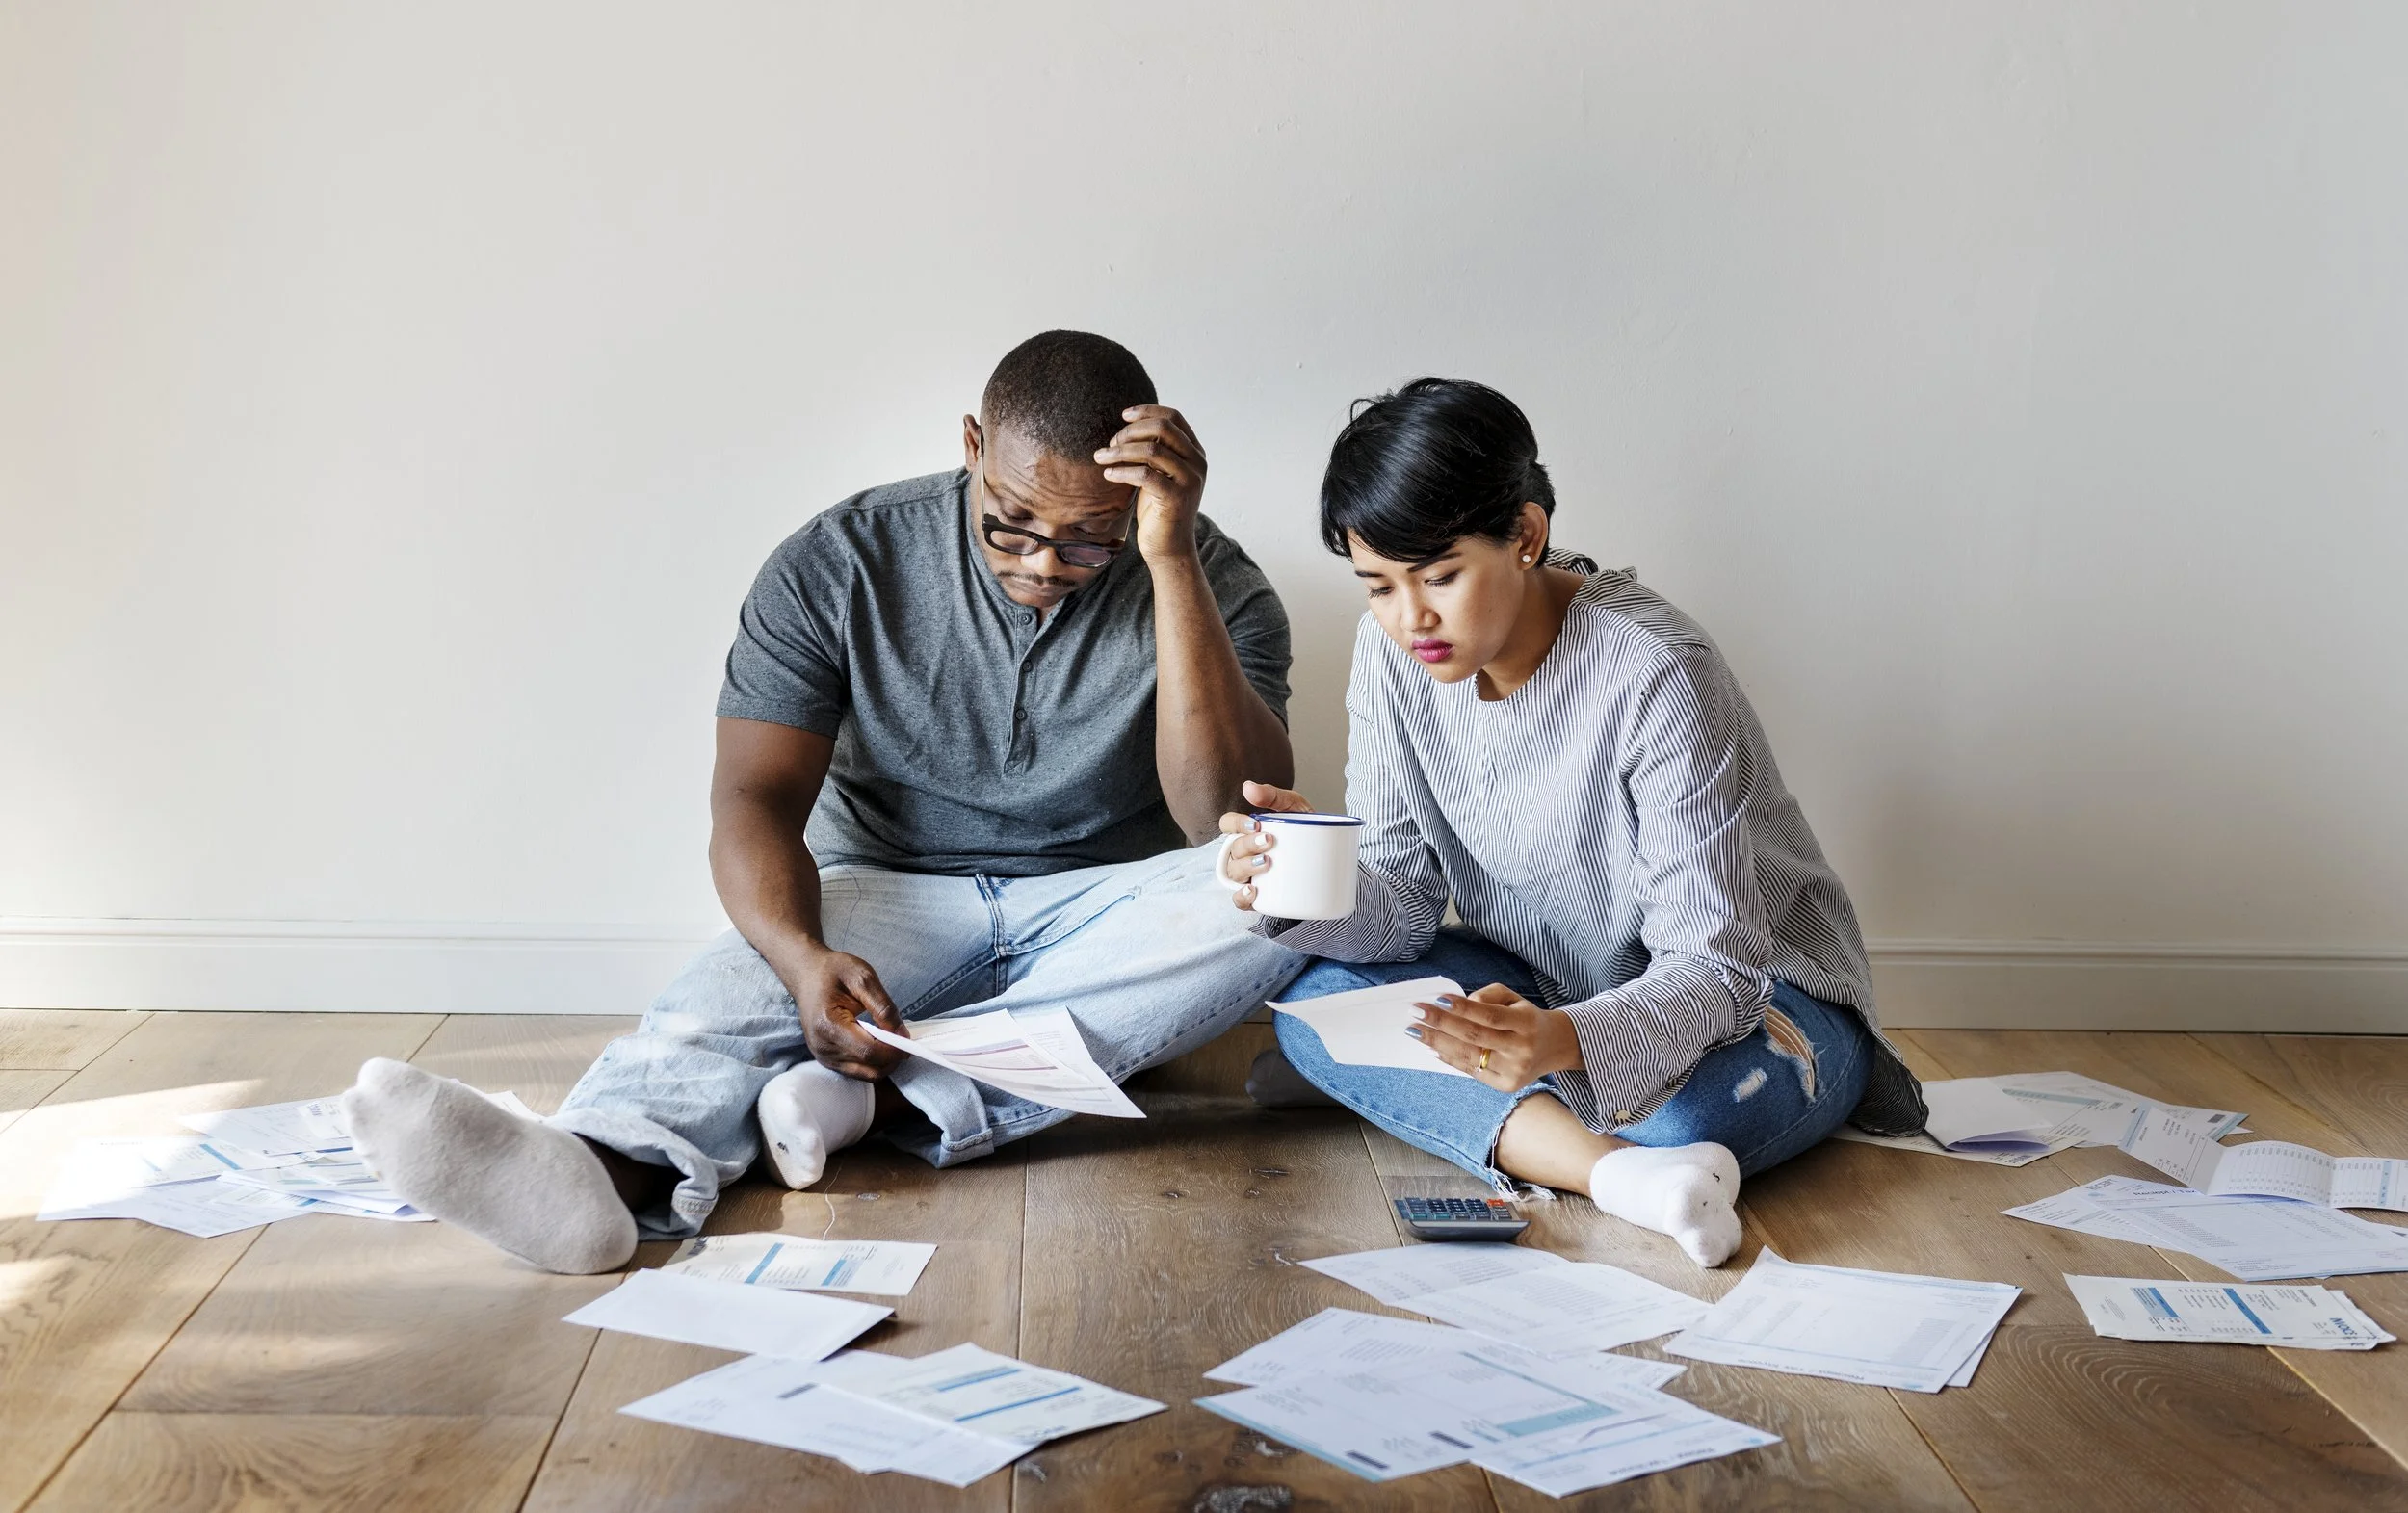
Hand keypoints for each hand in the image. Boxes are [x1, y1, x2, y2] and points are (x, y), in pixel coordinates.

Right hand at [781, 946, 905, 1079]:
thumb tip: (902, 1035)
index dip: (893, 1051)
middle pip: (867, 1067)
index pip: (868, 1051)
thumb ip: (884, 1007)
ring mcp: (823, 1056)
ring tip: (892, 1042)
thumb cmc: (833, 971)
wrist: (806, 974)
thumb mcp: (863, 978)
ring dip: (884, 1063)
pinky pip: (856, 1071)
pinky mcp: (826, 1059)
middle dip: (892, 1059)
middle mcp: (822, 1046)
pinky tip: (878, 1045)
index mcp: (828, 1025)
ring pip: (864, 1074)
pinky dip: (873, 1063)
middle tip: (905, 1041)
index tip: (910, 1041)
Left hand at [1094, 404, 1205, 562]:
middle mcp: (1197, 462)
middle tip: (1110, 443)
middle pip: (1162, 428)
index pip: (1173, 417)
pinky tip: (1109, 474)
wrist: (1169, 548)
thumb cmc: (1159, 510)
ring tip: (1101, 457)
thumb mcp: (1159, 473)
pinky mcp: (1176, 497)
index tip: (1123, 416)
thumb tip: (1128, 428)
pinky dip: (1122, 471)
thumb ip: (1154, 451)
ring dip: (1120, 450)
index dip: (1147, 412)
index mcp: (1195, 452)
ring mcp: (1190, 479)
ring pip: (1151, 449)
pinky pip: (1144, 474)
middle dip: (1130, 431)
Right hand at [1216, 780, 1313, 909]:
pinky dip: (1242, 897)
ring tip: (1266, 863)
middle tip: (1269, 841)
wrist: (1331, 857)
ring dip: (1246, 867)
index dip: (1235, 824)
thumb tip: (1248, 787)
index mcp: (1248, 830)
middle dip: (1248, 845)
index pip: (1228, 824)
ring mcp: (1250, 875)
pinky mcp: (1259, 895)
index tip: (1255, 824)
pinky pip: (1240, 900)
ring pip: (1234, 873)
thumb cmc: (1305, 827)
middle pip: (1233, 849)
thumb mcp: (1294, 806)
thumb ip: (1273, 796)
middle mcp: (1244, 853)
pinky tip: (1253, 891)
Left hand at [1411, 984, 1583, 1090]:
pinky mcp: (1505, 1085)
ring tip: (1415, 1032)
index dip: (1463, 1008)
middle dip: (1441, 1024)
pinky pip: (1471, 1071)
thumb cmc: (1525, 1017)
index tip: (1437, 999)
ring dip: (1437, 1043)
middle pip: (1475, 1036)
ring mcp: (1514, 1071)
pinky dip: (1449, 1059)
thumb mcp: (1514, 998)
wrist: (1554, 1046)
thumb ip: (1487, 996)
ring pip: (1469, 1056)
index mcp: (1526, 1023)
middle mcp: (1522, 1049)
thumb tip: (1457, 1006)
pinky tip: (1431, 1048)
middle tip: (1415, 1013)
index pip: (1489, 1016)